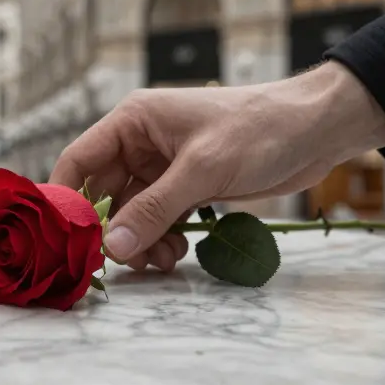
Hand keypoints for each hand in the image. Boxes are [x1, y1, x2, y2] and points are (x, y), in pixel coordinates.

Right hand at [48, 61, 384, 271]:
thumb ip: (155, 209)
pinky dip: (162, 239)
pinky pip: (159, 219)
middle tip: (125, 262)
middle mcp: (141, 143)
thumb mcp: (203, 169)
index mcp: (133, 121)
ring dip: (141, 241)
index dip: (67, 199)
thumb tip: (113, 247)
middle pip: (103, 194)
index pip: (79, 160)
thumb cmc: (260, 130)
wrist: (318, 130)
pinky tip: (178, 252)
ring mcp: (164, 167)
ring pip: (132, 213)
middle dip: (112, 230)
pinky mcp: (188, 187)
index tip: (66, 239)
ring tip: (163, 259)